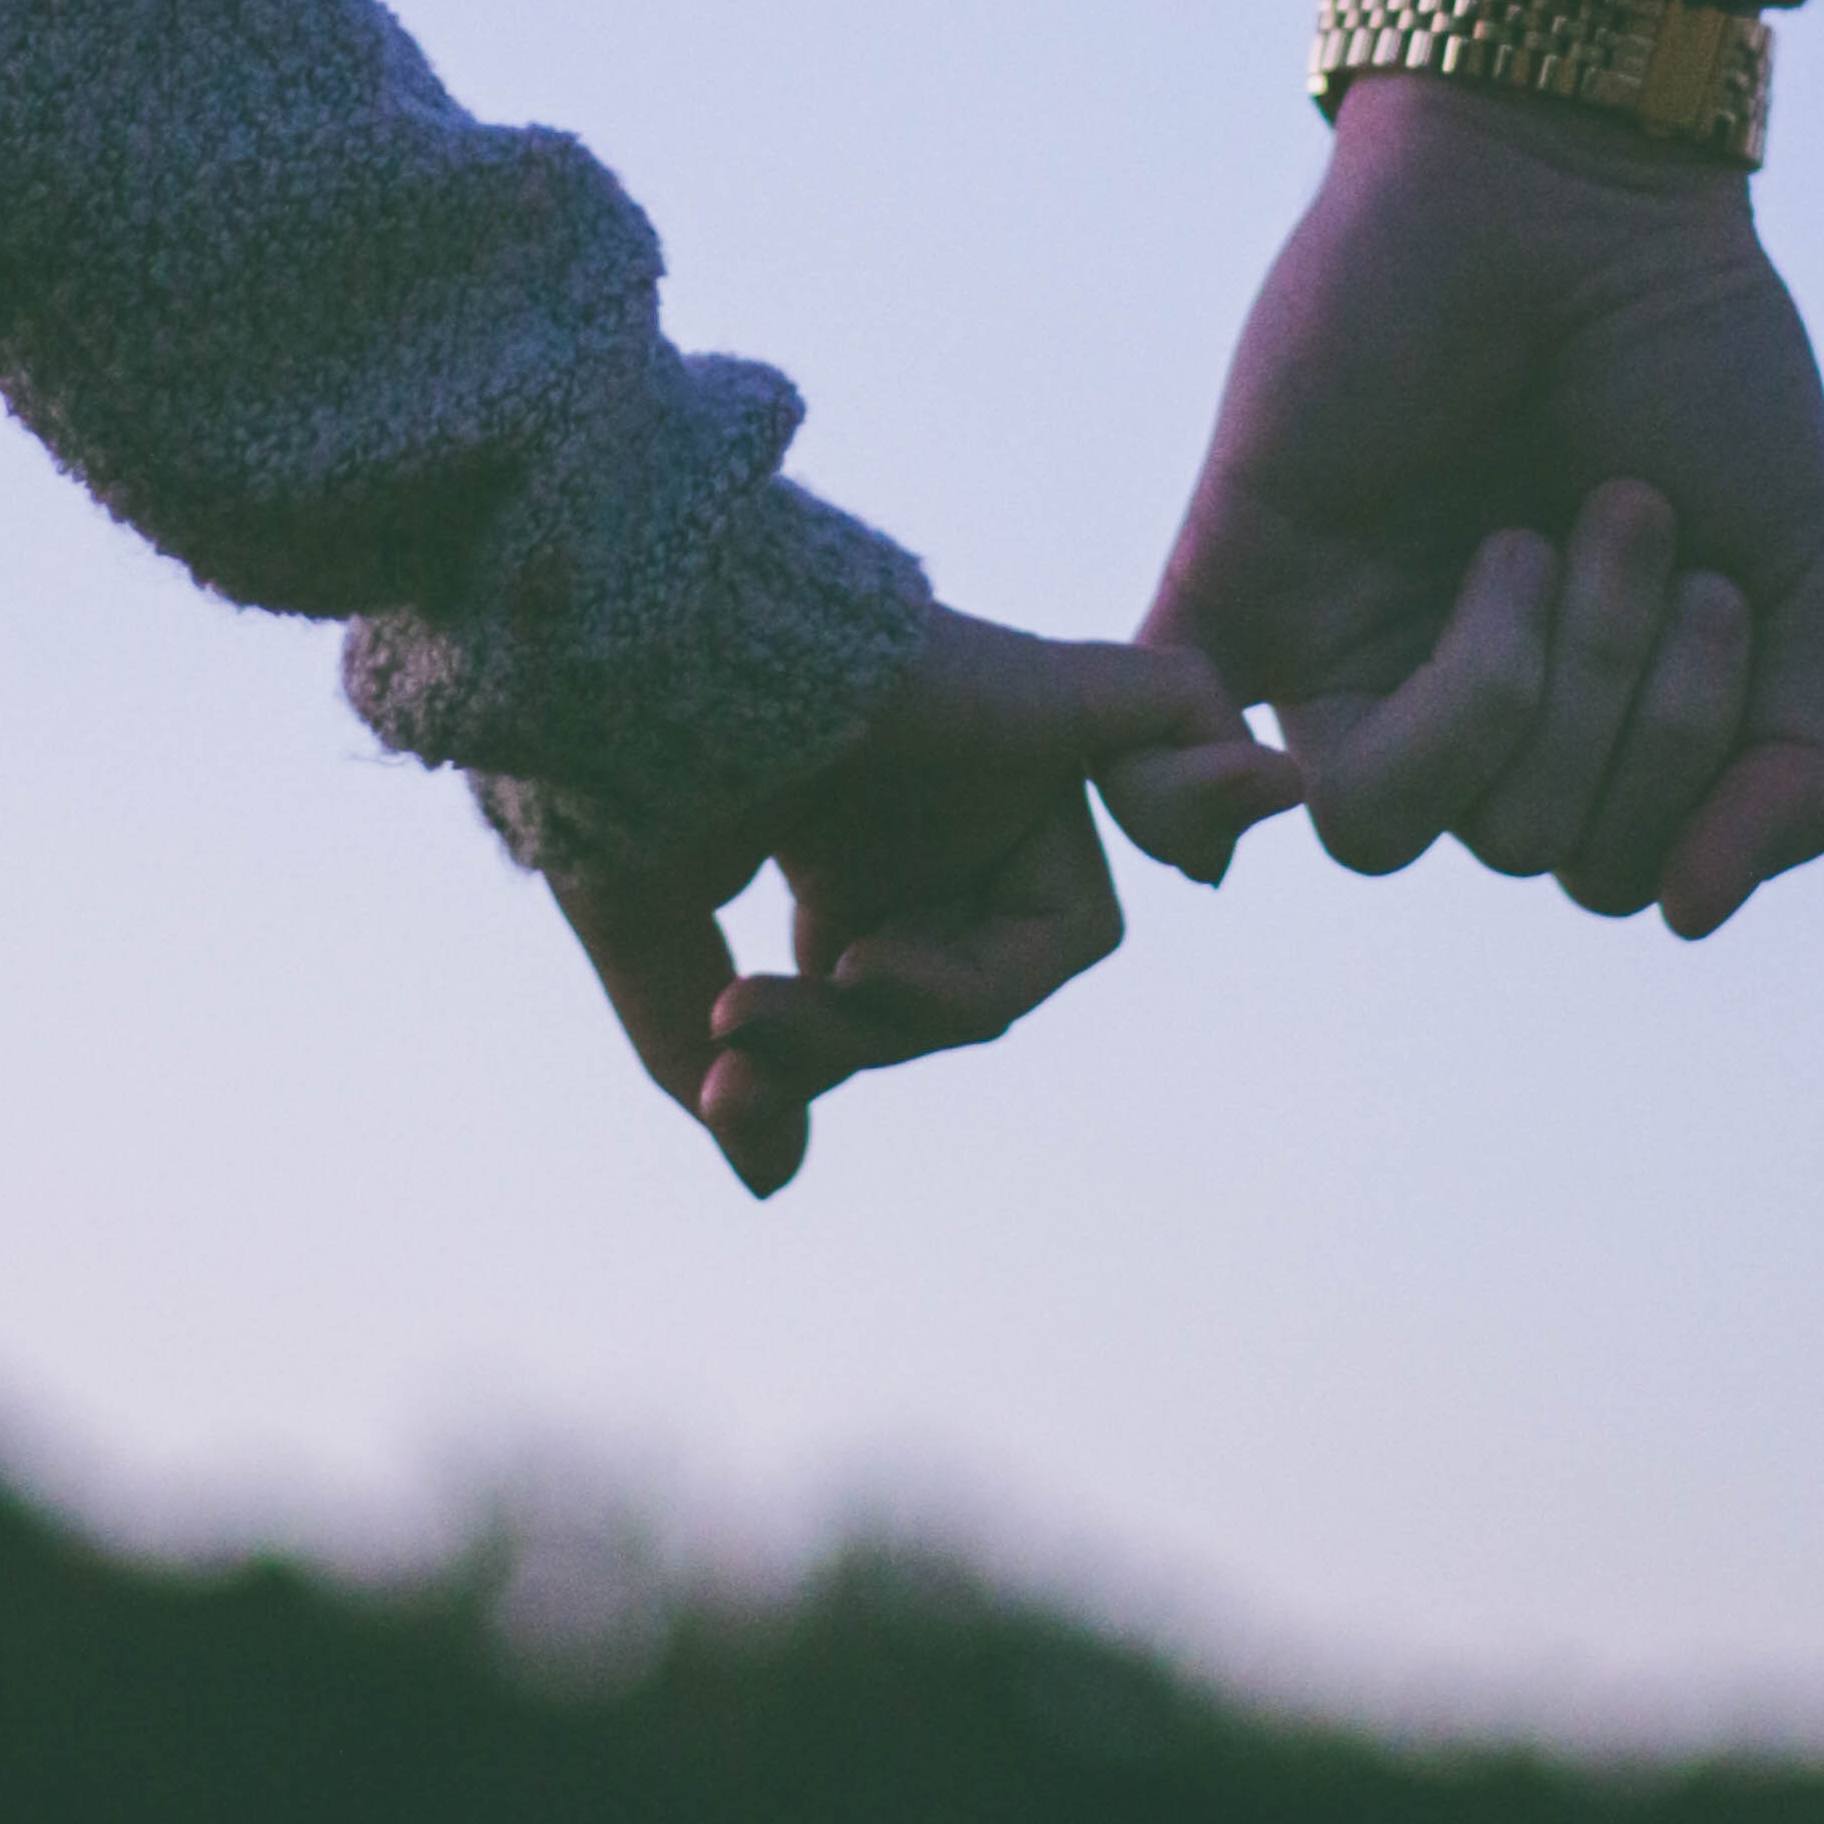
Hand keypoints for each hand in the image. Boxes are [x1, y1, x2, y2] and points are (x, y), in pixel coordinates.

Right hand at [551, 608, 1297, 1196]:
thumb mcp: (655, 931)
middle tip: (753, 1024)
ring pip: (1059, 933)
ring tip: (852, 966)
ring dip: (950, 990)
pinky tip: (1201, 835)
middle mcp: (939, 801)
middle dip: (869, 1031)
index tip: (727, 1085)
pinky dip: (1207, 784)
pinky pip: (1180, 727)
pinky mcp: (1050, 694)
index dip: (821, 1056)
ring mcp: (1002, 751)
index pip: (892, 992)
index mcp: (853, 843)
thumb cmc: (617, 760)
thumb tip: (773, 1177)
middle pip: (979, 983)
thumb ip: (731, 1062)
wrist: (625, 647)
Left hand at [1126, 67, 1823, 933]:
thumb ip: (1802, 764)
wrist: (1567, 179)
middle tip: (1622, 507)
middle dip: (1609, 687)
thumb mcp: (1808, 570)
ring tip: (1529, 531)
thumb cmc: (1690, 357)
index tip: (1716, 577)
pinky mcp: (1229, 582)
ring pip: (1377, 822)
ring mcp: (1332, 651)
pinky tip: (1252, 774)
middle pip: (1513, 842)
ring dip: (1501, 686)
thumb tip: (1688, 912)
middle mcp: (1447, 704)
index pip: (1609, 866)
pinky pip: (1162, 766)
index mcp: (1575, 716)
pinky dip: (1190, 806)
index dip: (1680, 756)